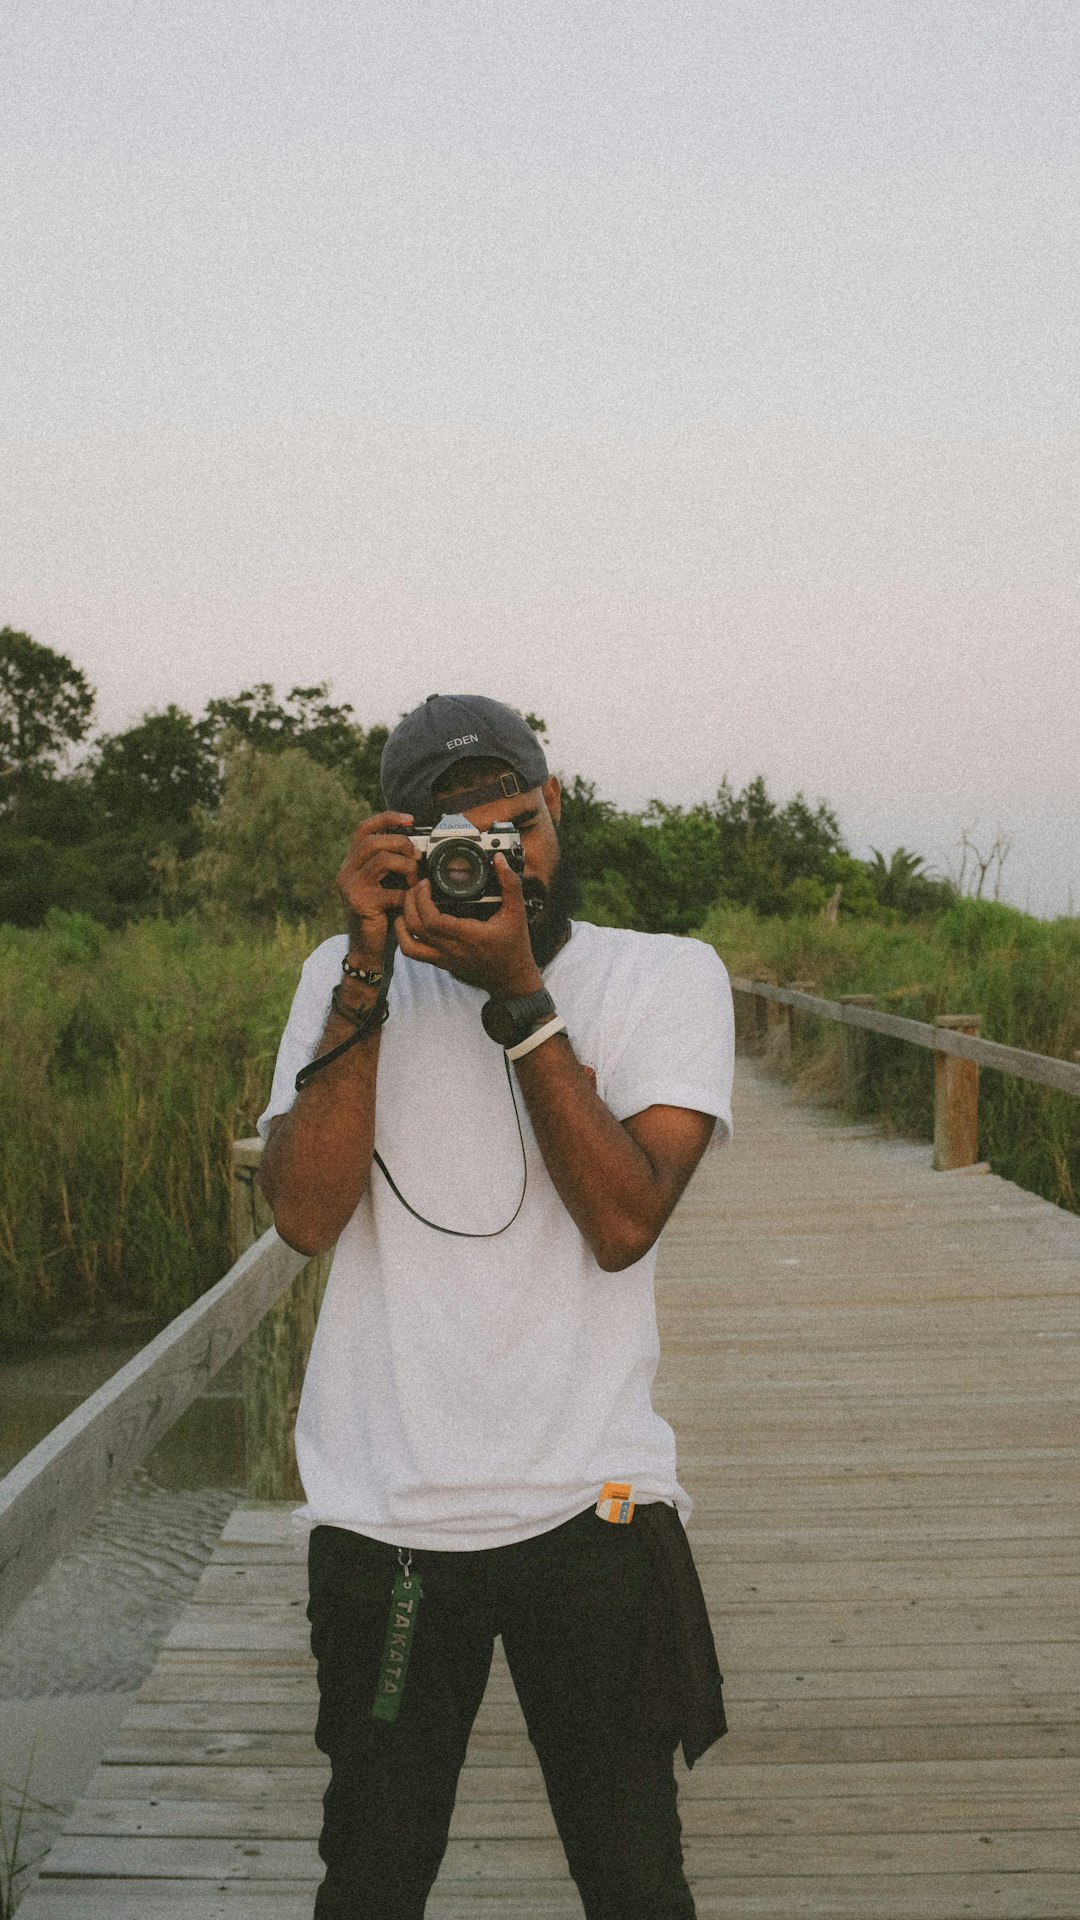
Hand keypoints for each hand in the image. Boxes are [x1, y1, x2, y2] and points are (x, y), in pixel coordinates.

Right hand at [336, 812, 418, 968]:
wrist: (368, 948)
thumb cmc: (382, 914)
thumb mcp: (385, 883)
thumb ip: (392, 864)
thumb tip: (416, 845)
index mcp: (352, 862)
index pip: (364, 828)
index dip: (387, 818)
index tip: (410, 820)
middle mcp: (346, 871)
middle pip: (373, 840)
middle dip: (401, 843)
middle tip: (417, 857)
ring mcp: (350, 886)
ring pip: (381, 859)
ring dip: (406, 867)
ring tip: (415, 880)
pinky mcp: (360, 903)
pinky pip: (391, 891)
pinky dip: (407, 895)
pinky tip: (411, 901)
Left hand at [396, 854, 542, 998]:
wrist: (512, 980)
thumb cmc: (515, 948)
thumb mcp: (517, 913)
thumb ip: (510, 885)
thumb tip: (499, 859)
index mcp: (468, 936)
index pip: (433, 921)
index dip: (422, 899)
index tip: (426, 883)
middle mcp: (451, 949)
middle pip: (415, 927)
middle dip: (410, 902)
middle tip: (417, 887)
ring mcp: (443, 959)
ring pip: (408, 944)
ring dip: (402, 921)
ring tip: (409, 904)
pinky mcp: (440, 963)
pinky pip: (414, 952)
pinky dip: (404, 936)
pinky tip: (409, 922)